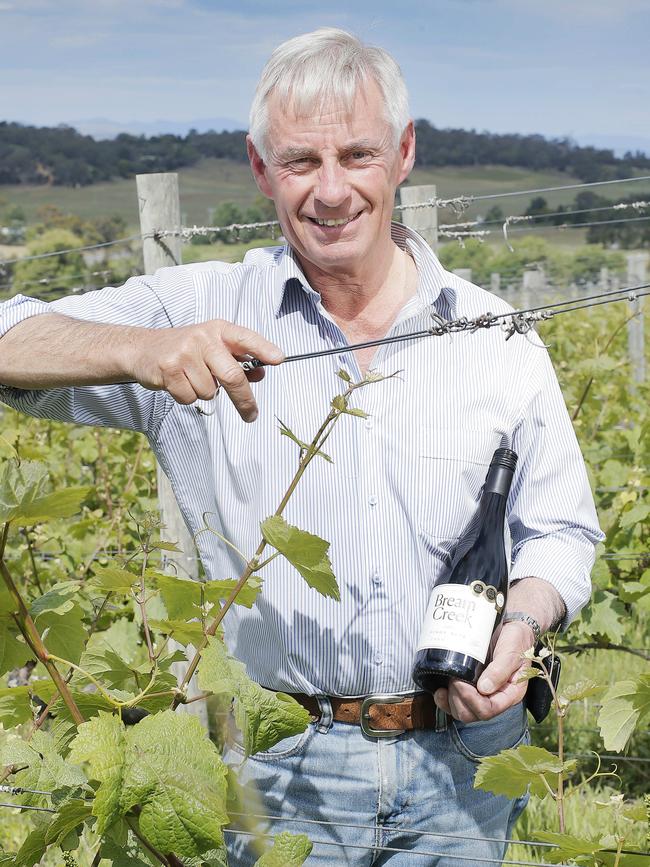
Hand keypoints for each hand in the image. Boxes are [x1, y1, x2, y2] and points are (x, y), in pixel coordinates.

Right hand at [128, 319, 283, 421]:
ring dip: (204, 393)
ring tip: (191, 379)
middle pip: (232, 375)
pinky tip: (178, 383)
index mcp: (218, 330)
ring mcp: (184, 352)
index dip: (263, 349)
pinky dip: (187, 397)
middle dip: (244, 400)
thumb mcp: (213, 349)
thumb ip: (237, 360)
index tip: (279, 359)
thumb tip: (259, 375)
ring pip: (210, 392)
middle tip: (252, 415)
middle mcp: (203, 337)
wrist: (143, 350)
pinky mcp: (168, 369)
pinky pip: (190, 397)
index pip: (245, 338)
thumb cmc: (186, 351)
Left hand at [433, 620, 533, 721]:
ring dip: (450, 700)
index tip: (461, 682)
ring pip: (461, 711)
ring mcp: (480, 694)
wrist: (510, 629)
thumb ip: (501, 669)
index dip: (472, 700)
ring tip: (450, 680)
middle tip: (455, 679)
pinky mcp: (468, 687)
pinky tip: (440, 690)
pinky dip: (444, 700)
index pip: (489, 710)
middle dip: (459, 699)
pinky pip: (453, 702)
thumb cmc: (515, 640)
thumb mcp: (512, 652)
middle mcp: (494, 698)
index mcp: (509, 694)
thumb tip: (483, 689)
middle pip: (472, 714)